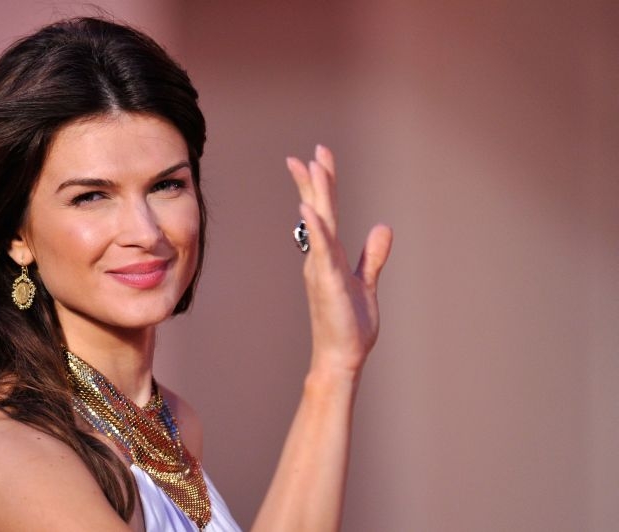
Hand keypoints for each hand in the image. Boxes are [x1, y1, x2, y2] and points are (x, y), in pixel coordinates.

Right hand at [287, 145, 392, 377]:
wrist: (341, 356)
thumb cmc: (350, 325)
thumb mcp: (366, 283)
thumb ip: (372, 255)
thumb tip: (381, 227)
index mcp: (329, 255)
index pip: (326, 212)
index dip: (323, 184)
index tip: (319, 158)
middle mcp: (320, 257)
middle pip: (318, 210)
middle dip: (314, 179)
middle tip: (310, 151)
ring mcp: (321, 267)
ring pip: (319, 223)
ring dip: (314, 193)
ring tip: (309, 165)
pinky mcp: (328, 280)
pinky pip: (321, 248)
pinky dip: (316, 227)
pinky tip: (309, 207)